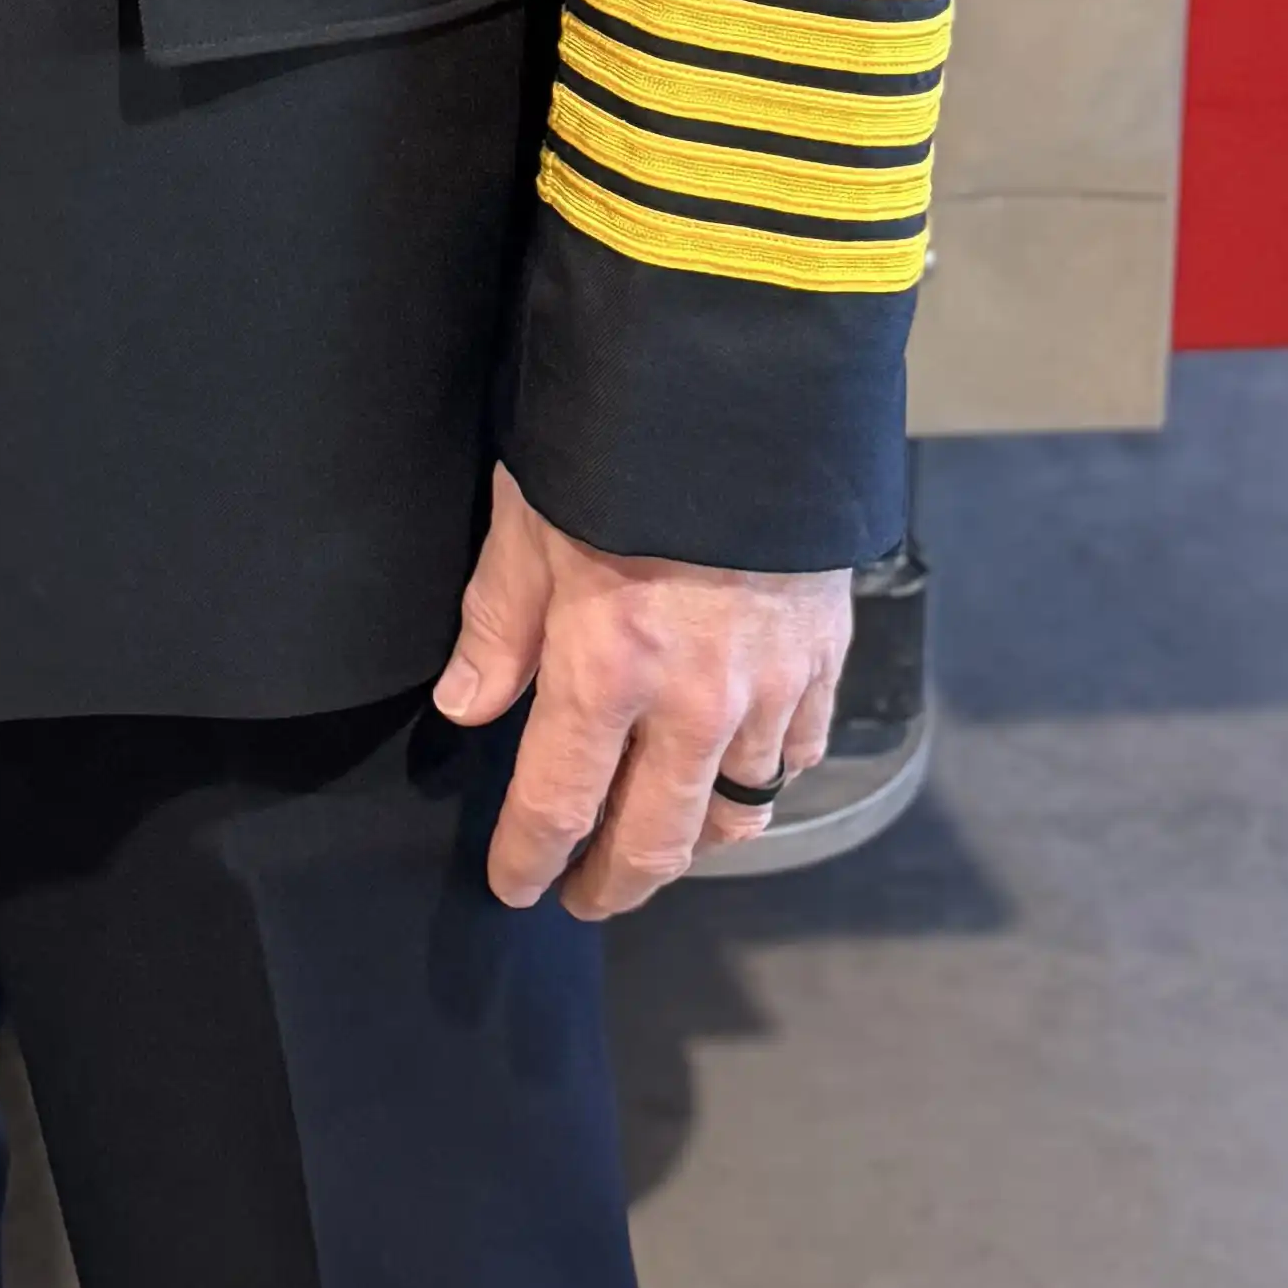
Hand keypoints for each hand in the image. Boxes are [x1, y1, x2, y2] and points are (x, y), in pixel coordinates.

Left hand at [430, 460, 849, 916]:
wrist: (749, 391)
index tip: (514, 884)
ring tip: (654, 848)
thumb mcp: (530, 519)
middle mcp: (694, 701)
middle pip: (656, 840)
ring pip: (733, 813)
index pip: (559, 803)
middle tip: (584, 897)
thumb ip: (498, 622)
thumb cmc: (618, 445)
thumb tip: (464, 707)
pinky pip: (793, 759)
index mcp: (608, 668)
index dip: (531, 856)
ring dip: (689, 844)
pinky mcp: (823, 662)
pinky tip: (732, 781)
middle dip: (613, 883)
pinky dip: (760, 784)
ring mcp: (769, 688)